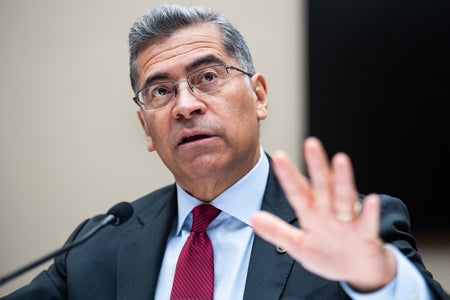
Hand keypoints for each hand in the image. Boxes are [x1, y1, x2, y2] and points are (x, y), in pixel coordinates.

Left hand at [252, 137, 395, 291]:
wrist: (360, 271)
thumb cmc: (328, 254)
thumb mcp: (299, 245)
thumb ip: (277, 232)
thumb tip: (253, 218)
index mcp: (312, 213)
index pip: (297, 192)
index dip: (288, 176)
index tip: (279, 157)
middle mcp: (329, 212)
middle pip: (322, 186)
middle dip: (316, 166)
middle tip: (310, 143)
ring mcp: (349, 221)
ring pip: (344, 197)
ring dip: (343, 180)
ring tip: (340, 160)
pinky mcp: (366, 234)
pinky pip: (368, 222)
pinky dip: (369, 213)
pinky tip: (370, 200)